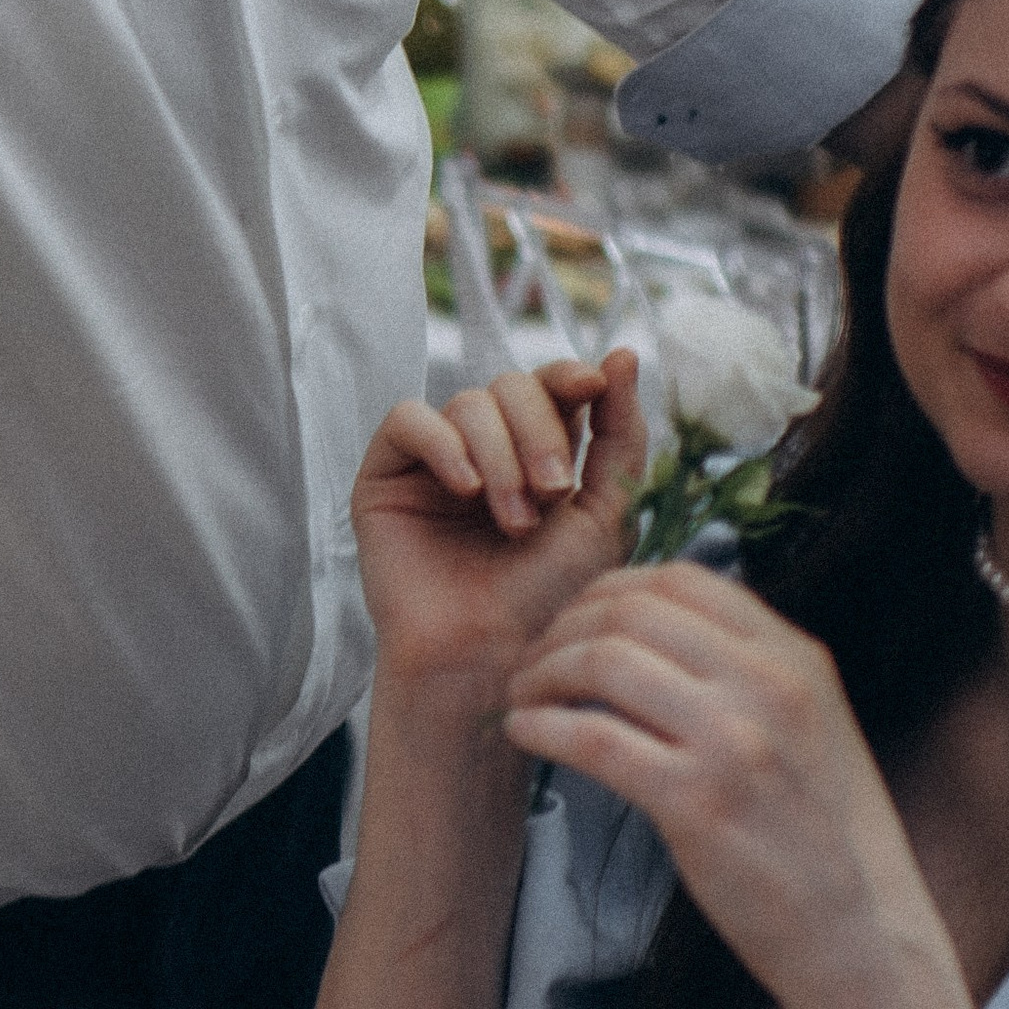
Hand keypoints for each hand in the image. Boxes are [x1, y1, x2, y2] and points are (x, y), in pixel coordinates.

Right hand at [353, 354, 646, 695]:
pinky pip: (408, 420)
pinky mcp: (385, 476)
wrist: (487, 655)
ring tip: (511, 519)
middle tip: (551, 495)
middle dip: (539, 432)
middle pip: (511, 385)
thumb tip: (623, 353)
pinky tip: (464, 489)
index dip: (570, 376)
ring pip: (466, 402)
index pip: (551, 384)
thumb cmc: (548, 599)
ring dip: (498, 454)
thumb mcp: (606, 513)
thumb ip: (620, 436)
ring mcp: (433, 460)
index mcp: (539, 452)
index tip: (593, 387)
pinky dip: (442, 444)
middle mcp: (486, 449)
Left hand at [502, 562, 933, 1007]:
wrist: (858, 932)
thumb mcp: (811, 725)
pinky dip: (541, 726)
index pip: (682, 580)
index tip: (573, 621)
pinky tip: (523, 734)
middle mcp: (769, 685)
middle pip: (630, 612)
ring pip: (601, 663)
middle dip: (562, 629)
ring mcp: (733, 741)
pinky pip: (592, 738)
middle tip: (532, 663)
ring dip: (541, 674)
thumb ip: (748, 672)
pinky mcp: (695, 802)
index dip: (608, 590)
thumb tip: (650, 632)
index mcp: (796, 658)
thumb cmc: (821, 836)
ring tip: (522, 697)